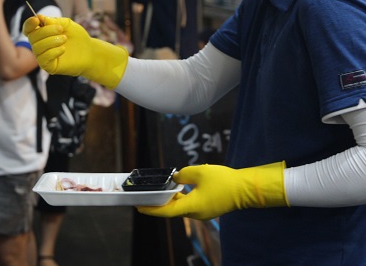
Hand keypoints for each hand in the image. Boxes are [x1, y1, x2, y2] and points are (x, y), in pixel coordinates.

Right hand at [22, 16, 128, 88]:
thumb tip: (39, 17)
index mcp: (41, 34)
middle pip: (32, 37)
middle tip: (61, 29)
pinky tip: (63, 49)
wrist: (89, 51)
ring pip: (37, 47)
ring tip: (64, 39)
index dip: (29, 24)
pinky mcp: (48, 66)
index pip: (28, 29)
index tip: (37, 19)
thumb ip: (53, 21)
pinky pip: (43, 59)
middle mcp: (39, 45)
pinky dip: (53, 52)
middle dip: (46, 31)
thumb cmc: (77, 37)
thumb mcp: (66, 24)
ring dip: (51, 41)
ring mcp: (43, 56)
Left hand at [136, 162, 288, 220]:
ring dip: (170, 200)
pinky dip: (181, 198)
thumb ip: (183, 175)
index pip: (166, 211)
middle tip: (145, 197)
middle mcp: (196, 214)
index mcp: (192, 207)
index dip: (151, 209)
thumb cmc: (224, 181)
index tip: (139, 207)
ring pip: (181, 207)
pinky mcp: (208, 209)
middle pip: (172, 209)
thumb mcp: (199, 172)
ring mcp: (203, 213)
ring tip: (159, 191)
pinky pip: (190, 205)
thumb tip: (176, 178)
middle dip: (158, 203)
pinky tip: (177, 189)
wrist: (246, 189)